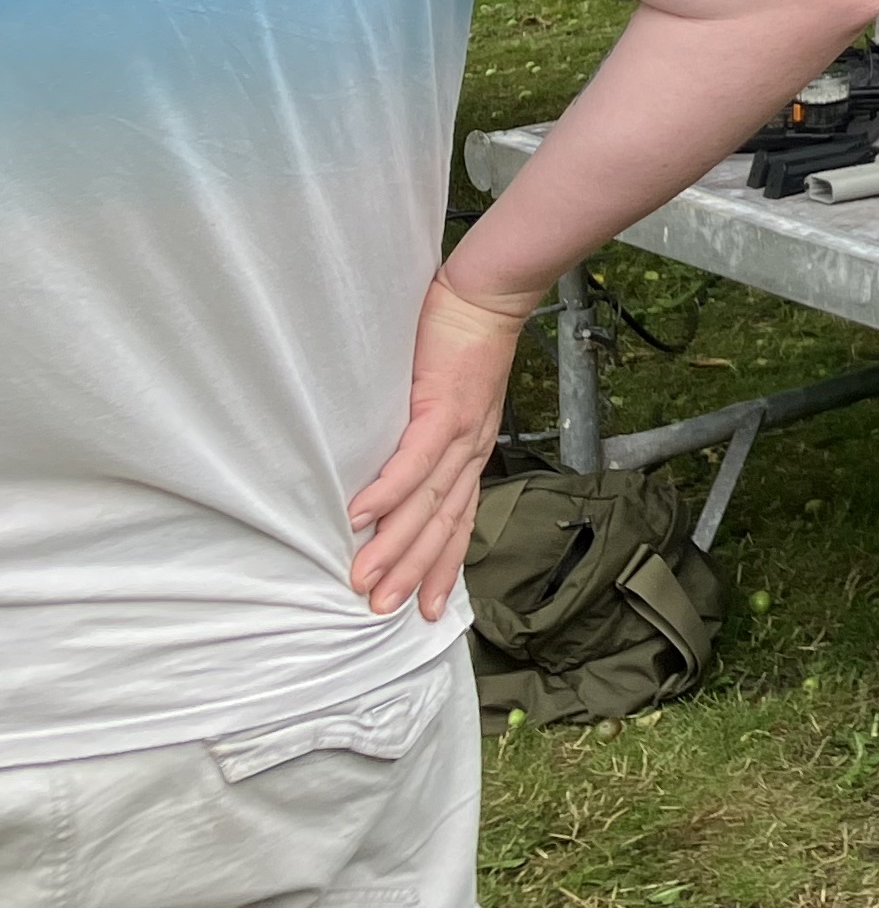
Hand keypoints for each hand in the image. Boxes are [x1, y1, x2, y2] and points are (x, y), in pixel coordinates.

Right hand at [345, 273, 534, 621]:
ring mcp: (460, 432)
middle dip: (413, 573)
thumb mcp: (448, 405)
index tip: (427, 611)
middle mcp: (471, 452)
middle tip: (382, 611)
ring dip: (394, 544)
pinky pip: (415, 457)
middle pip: (442, 525)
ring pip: (427, 501)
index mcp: (471, 455)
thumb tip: (391, 480)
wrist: (487, 296)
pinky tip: (362, 515)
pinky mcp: (442, 406)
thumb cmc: (460, 347)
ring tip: (364, 579)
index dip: (443, 568)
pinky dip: (389, 489)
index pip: (459, 523)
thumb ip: (428, 442)